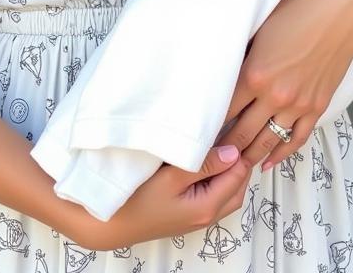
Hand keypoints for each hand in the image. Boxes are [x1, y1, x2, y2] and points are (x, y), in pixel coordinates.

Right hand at [65, 146, 250, 249]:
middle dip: (238, 161)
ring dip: (228, 171)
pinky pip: (216, 195)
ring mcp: (199, 218)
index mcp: (207, 207)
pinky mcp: (190, 215)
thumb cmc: (137, 200)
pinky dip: (218, 179)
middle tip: (231, 133)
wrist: (113, 225)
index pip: (238, 174)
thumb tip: (233, 152)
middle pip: (238, 186)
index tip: (234, 126)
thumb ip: (203, 165)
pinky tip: (207, 163)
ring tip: (220, 145)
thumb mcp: (170, 177)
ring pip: (228, 192)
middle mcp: (208, 216)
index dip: (240, 150)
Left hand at [217, 0, 352, 171]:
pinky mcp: (316, 108)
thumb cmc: (297, 10)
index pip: (222, 110)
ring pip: (267, 142)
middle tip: (208, 158)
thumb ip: (241, 53)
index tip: (196, 135)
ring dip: (249, 156)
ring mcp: (297, 105)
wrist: (342, 14)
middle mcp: (274, 96)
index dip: (207, 125)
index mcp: (253, 74)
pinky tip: (268, 162)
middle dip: (224, 149)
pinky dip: (281, 153)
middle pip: (242, 133)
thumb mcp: (259, 28)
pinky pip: (295, 139)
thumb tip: (223, 69)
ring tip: (233, 166)